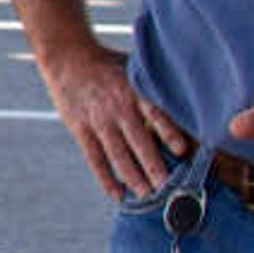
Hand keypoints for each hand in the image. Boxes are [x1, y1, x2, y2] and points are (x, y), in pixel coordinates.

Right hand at [38, 41, 190, 200]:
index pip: (154, 113)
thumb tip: (186, 105)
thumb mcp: (133, 68)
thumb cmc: (108, 63)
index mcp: (132, 90)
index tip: (181, 150)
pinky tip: (117, 195)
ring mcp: (98, 120)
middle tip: (168, 188)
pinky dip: (105, 178)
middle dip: (153, 166)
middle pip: (138, 141)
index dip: (168, 131)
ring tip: (146, 195)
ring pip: (117, 155)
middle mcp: (117, 107)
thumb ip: (154, 87)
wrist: (67, 57)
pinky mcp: (81, 129)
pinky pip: (95, 159)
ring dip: (133, 177)